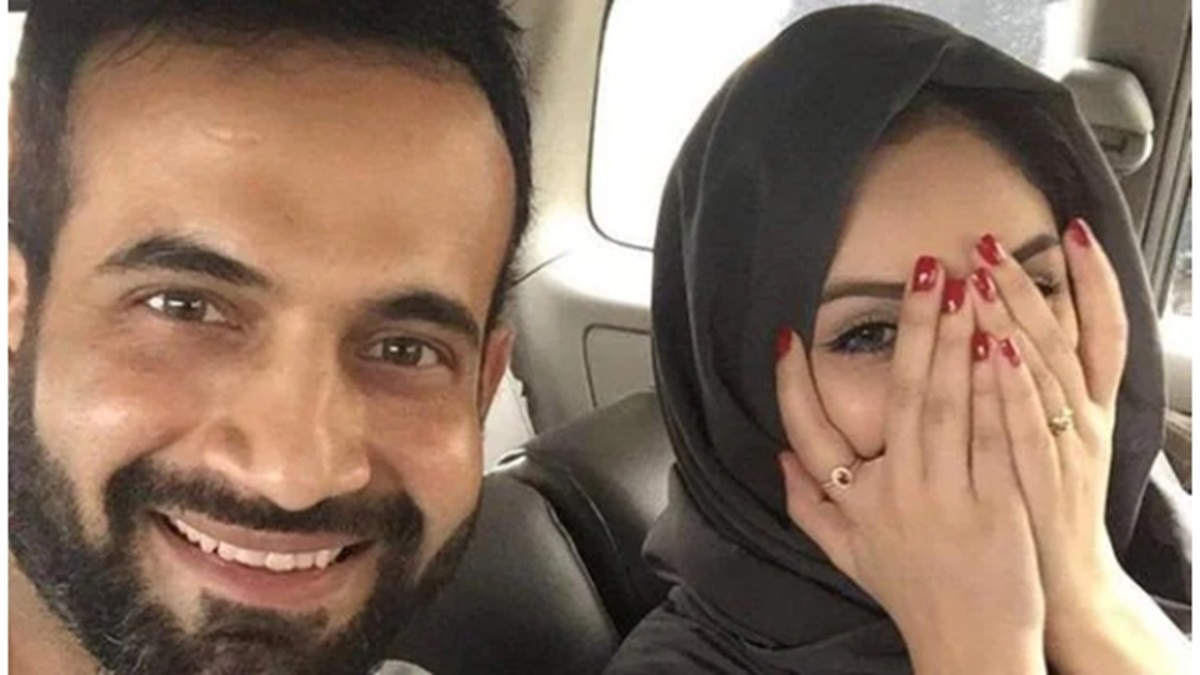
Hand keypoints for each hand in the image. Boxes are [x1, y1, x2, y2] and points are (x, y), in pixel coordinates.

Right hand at [777, 256, 1043, 673]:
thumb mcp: (846, 555)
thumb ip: (808, 506)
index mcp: (852, 504)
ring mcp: (948, 499)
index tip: (786, 337)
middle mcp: (895, 496)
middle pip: (900, 399)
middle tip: (921, 270)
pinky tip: (1000, 346)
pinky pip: (993, 438)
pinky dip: (995, 390)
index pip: (807, 434)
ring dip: (956, 343)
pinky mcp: (998, 506)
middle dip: (911, 328)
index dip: (792, 386)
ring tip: (965, 287)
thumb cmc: (909, 595)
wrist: (971, 646)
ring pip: (947, 408)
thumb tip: (778, 457)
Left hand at [971, 221, 1188, 673]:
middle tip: (996, 243)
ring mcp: (1068, 449)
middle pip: (1065, 340)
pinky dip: (1014, 387)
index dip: (1095, 281)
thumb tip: (1011, 334)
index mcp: (1089, 408)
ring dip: (1017, 322)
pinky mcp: (1042, 480)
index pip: (1104, 331)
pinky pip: (1028, 426)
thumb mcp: (1051, 442)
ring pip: (1047, 373)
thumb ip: (1031, 390)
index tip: (1073, 231)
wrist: (1060, 586)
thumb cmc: (1045, 508)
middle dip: (1031, 287)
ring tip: (989, 276)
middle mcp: (1086, 420)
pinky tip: (996, 351)